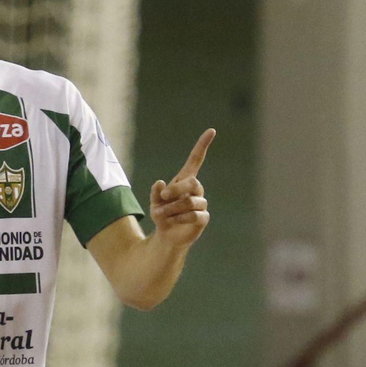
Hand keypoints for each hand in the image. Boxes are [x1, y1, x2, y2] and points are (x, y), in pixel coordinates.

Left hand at [150, 128, 213, 249]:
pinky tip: (172, 222)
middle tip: (163, 198)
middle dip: (176, 190)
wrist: (166, 236)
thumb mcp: (154, 203)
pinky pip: (194, 215)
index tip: (211, 130)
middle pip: (193, 182)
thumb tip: (160, 183)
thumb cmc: (162, 215)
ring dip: (172, 209)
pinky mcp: (203, 218)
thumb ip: (155, 193)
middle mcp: (196, 189)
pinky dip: (179, 219)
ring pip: (190, 202)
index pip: (196, 160)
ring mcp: (201, 203)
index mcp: (184, 180)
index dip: (202, 146)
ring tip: (163, 216)